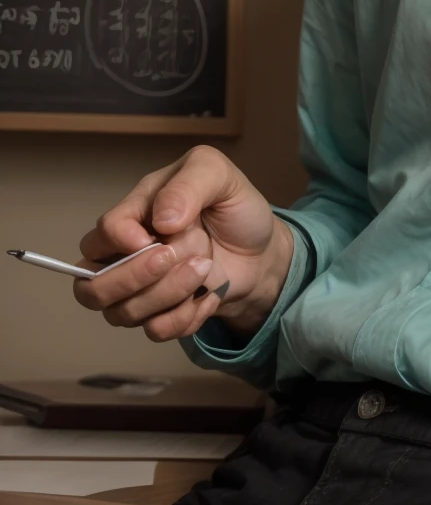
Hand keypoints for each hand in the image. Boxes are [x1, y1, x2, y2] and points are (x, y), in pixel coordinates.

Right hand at [73, 145, 292, 342]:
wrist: (264, 251)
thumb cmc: (235, 208)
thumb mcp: (219, 174)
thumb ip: (189, 184)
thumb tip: (162, 221)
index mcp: (135, 212)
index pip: (101, 233)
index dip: (122, 239)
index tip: (164, 231)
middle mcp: (126, 254)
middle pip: (91, 285)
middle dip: (135, 276)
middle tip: (176, 256)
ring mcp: (141, 290)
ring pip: (121, 313)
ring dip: (168, 294)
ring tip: (206, 268)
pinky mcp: (161, 315)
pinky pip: (154, 330)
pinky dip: (185, 317)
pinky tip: (209, 295)